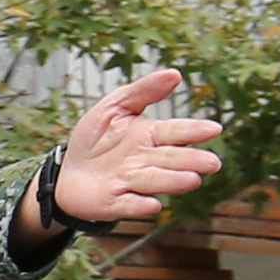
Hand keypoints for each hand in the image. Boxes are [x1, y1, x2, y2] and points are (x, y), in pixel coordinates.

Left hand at [34, 69, 225, 235]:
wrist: (66, 171)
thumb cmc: (95, 139)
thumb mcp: (114, 108)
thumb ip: (142, 91)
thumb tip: (175, 73)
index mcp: (149, 135)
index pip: (175, 132)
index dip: (193, 131)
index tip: (214, 129)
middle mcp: (144, 160)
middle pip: (171, 159)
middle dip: (191, 161)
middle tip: (212, 163)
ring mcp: (130, 183)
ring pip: (154, 181)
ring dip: (173, 181)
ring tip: (193, 180)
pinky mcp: (113, 203)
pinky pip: (128, 205)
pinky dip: (139, 206)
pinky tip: (152, 206)